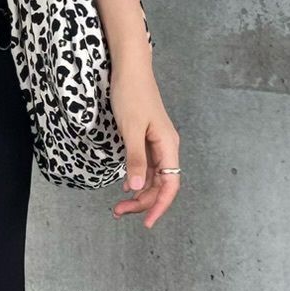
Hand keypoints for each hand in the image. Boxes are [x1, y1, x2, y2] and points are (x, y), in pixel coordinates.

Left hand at [109, 64, 180, 228]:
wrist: (130, 67)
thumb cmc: (132, 94)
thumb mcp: (131, 128)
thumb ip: (136, 158)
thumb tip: (138, 188)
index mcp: (168, 145)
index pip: (170, 185)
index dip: (160, 206)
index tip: (146, 222)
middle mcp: (166, 146)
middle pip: (161, 184)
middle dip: (143, 202)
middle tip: (119, 213)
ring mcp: (157, 142)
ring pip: (153, 176)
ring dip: (139, 193)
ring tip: (119, 206)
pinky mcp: (147, 137)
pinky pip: (146, 165)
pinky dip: (137, 178)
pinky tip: (126, 185)